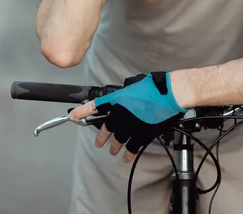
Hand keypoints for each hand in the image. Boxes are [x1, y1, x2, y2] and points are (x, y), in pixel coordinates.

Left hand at [69, 72, 186, 162]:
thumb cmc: (155, 86)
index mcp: (117, 99)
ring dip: (114, 146)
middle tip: (98, 143)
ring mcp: (131, 126)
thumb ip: (125, 95)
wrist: (169, 94)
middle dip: (101, 137)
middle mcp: (121, 114)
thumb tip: (123, 98)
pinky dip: (128, 153)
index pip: (94, 106)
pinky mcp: (142, 134)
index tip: (72, 116)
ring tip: (112, 151)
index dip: (82, 112)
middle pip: (106, 128)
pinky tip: (126, 156)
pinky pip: (132, 147)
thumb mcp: (134, 86)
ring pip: (118, 140)